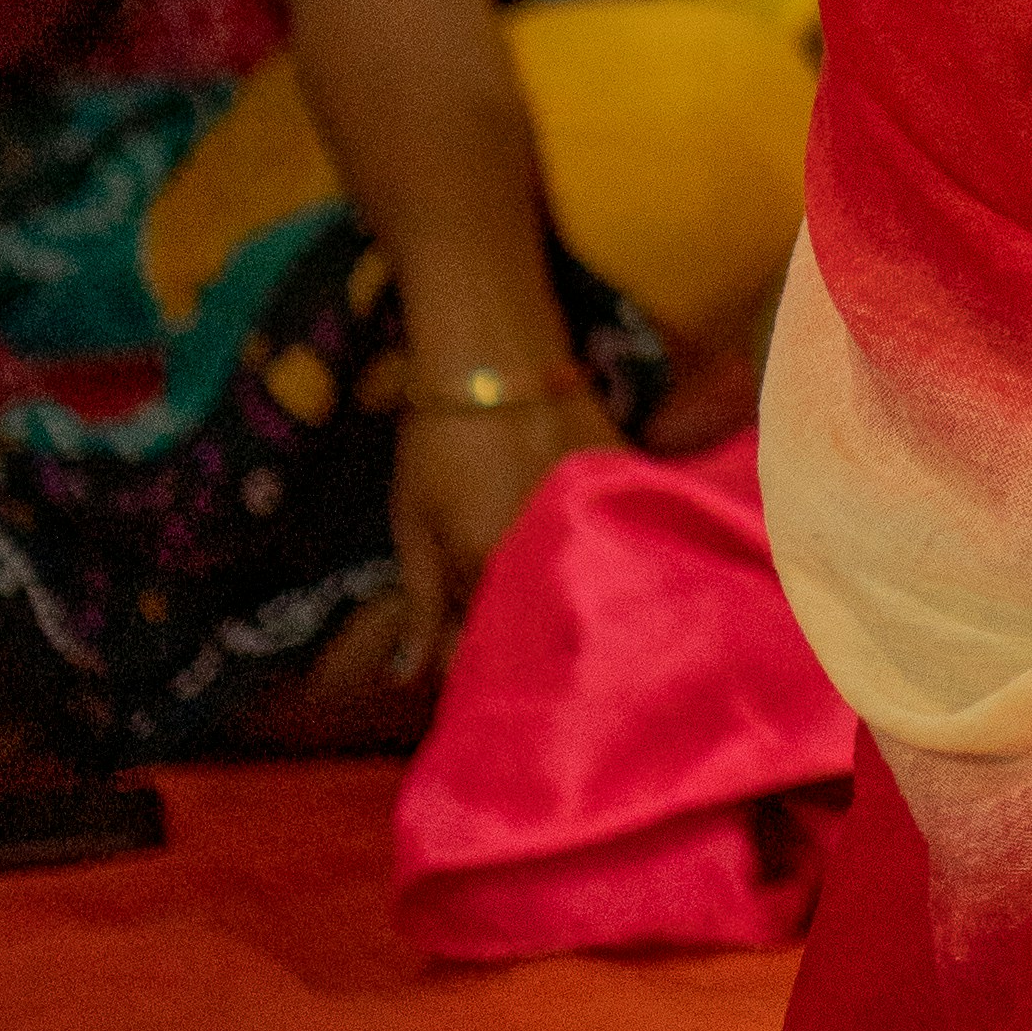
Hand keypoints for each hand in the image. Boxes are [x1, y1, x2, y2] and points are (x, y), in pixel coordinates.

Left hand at [389, 390, 610, 673]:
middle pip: (534, 617)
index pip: (482, 645)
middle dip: (510, 622)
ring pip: (574, 578)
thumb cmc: (439, 436)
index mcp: (493, 571)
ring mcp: (595, 518)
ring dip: (552, 583)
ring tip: (527, 557)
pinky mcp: (623, 485)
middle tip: (489, 589)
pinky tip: (568, 524)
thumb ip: (421, 604)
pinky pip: (606, 535)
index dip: (462, 648)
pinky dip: (590, 540)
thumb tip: (408, 677)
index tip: (451, 636)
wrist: (494, 353)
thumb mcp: (414, 522)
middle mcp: (552, 554)